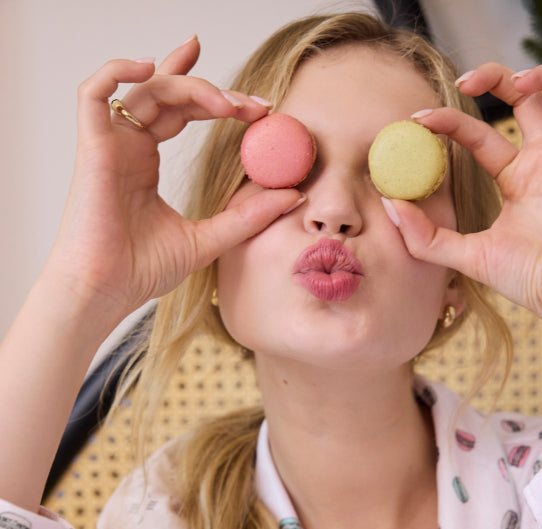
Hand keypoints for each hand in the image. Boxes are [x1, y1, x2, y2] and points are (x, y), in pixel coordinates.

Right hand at [43, 37, 300, 339]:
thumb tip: (294, 195)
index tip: (260, 109)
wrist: (108, 291)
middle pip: (168, 94)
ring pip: (144, 88)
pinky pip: (93, 92)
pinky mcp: (91, 147)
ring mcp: (108, 145)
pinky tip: (154, 67)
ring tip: (227, 104)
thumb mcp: (209, 239)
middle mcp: (126, 147)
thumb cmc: (141, 271)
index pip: (180, 111)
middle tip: (256, 105)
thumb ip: (247, 216)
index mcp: (145, 162)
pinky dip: (118, 70)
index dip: (217, 101)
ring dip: (189, 86)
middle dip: (214, 92)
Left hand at [383, 64, 541, 340]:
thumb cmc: (534, 281)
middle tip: (463, 81)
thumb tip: (389, 205)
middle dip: (491, 80)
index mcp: (515, 180)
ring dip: (537, 75)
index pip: (477, 136)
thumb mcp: (472, 258)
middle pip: (518, 101)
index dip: (449, 122)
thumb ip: (428, 237)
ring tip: (515, 80)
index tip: (419, 119)